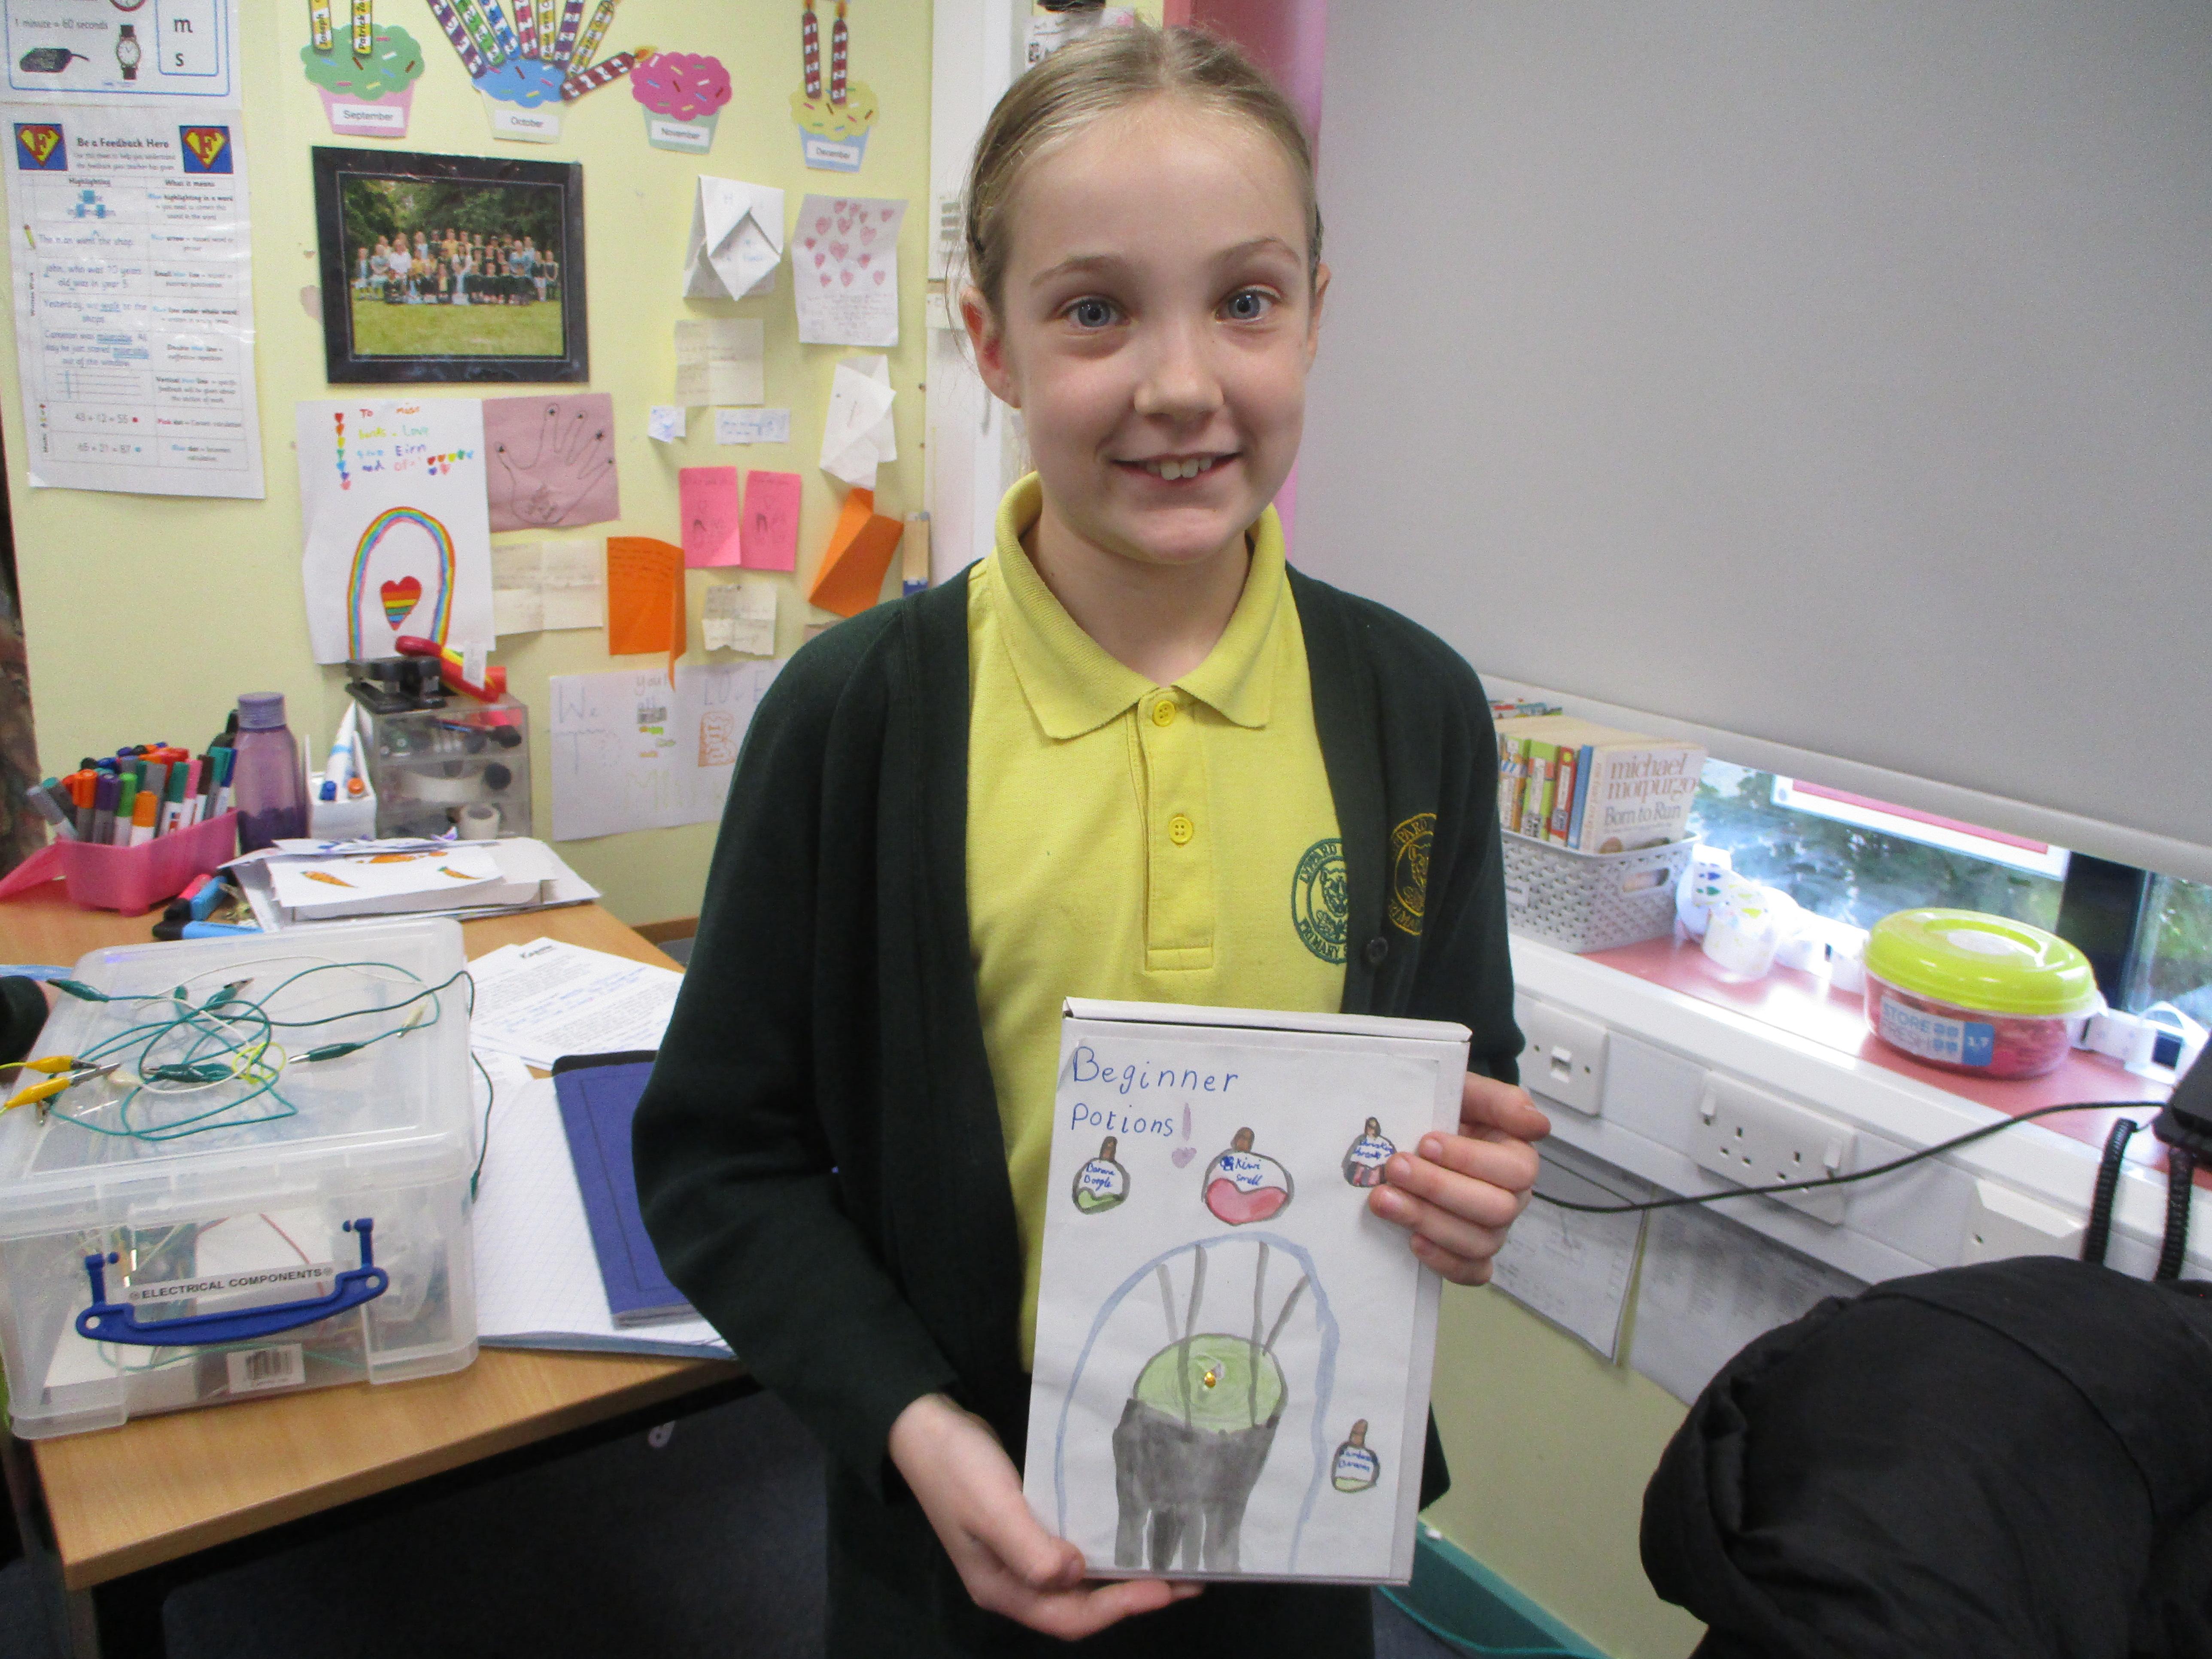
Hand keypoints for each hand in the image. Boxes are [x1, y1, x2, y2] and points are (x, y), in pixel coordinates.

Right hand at [886, 1393, 1199, 1637]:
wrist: (922, 1424)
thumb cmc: (956, 1467)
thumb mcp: (992, 1507)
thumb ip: (1031, 1548)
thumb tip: (1076, 1576)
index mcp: (1002, 1587)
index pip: (1069, 1616)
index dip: (1120, 1607)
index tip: (1166, 1588)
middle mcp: (1013, 1581)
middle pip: (1080, 1606)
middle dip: (1133, 1595)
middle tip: (1188, 1577)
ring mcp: (1018, 1555)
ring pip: (1080, 1581)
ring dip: (1123, 1573)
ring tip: (1171, 1560)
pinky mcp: (1025, 1527)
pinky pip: (1072, 1550)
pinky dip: (1103, 1548)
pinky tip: (1128, 1531)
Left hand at [1367, 1071, 1549, 1283]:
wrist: (1416, 1131)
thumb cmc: (1444, 1110)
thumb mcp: (1466, 1090)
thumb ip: (1500, 1100)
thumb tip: (1537, 1124)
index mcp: (1517, 1158)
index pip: (1514, 1169)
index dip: (1470, 1159)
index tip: (1427, 1141)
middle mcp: (1511, 1198)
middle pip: (1495, 1209)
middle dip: (1440, 1188)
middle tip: (1396, 1168)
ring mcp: (1492, 1229)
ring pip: (1479, 1242)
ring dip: (1429, 1221)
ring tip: (1384, 1200)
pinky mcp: (1469, 1253)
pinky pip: (1470, 1272)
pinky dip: (1444, 1262)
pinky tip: (1412, 1242)